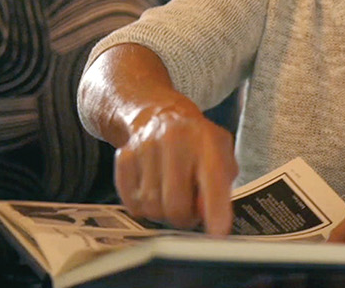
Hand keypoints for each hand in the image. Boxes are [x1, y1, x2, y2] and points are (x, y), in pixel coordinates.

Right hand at [114, 104, 237, 235]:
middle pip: (176, 204)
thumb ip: (221, 184)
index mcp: (206, 141)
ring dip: (163, 212)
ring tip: (171, 197)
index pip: (213, 181)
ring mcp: (145, 148)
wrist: (155, 112)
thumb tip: (206, 214)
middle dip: (184, 218)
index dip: (216, 210)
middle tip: (189, 212)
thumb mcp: (220, 154)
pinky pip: (131, 202)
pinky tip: (152, 190)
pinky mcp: (123, 157)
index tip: (217, 232)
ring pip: (152, 207)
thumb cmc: (196, 141)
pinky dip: (143, 206)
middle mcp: (174, 141)